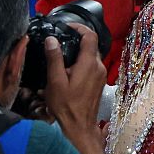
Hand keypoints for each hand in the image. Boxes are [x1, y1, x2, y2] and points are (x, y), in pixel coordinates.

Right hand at [44, 23, 105, 146]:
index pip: (90, 36)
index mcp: (89, 64)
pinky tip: (69, 72)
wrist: (79, 126)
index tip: (68, 26)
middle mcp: (99, 67)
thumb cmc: (66, 106)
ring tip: (62, 59)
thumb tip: (52, 40)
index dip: (80, 27)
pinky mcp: (100, 81)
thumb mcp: (55, 81)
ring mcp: (101, 75)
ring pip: (91, 56)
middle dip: (77, 41)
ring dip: (79, 54)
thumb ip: (55, 58)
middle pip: (91, 45)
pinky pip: (92, 66)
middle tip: (61, 42)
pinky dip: (82, 63)